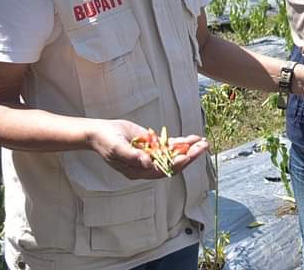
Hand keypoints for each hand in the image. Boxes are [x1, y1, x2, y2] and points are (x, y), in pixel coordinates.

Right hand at [87, 119, 207, 179]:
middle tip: (203, 147)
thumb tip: (148, 163)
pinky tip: (193, 138)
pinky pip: (169, 146)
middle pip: (172, 164)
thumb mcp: (117, 149)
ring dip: (189, 149)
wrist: (100, 132)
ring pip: (174, 154)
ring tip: (203, 142)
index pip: (162, 171)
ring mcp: (151, 156)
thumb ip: (133, 156)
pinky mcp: (152, 146)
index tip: (187, 156)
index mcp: (139, 171)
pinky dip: (181, 142)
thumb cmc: (106, 142)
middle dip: (189, 156)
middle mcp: (148, 166)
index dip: (175, 164)